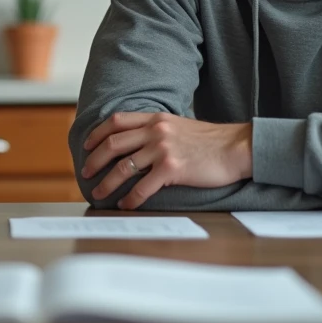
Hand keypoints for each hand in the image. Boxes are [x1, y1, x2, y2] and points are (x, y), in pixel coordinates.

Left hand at [81, 112, 252, 209]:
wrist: (236, 147)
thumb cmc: (211, 141)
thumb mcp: (179, 126)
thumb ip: (158, 131)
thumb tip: (139, 145)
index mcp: (155, 118)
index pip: (116, 121)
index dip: (97, 133)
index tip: (87, 145)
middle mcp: (156, 130)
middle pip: (113, 143)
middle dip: (95, 159)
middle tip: (86, 173)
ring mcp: (163, 148)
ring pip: (124, 167)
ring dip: (107, 182)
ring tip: (99, 193)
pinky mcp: (172, 168)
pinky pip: (143, 186)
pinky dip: (130, 197)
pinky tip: (125, 204)